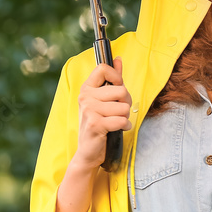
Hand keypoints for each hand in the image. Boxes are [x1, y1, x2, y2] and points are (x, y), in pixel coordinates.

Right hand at [72, 57, 132, 172]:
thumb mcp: (103, 100)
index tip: (117, 87)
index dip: (117, 77)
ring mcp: (89, 111)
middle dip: (125, 103)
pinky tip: (117, 129)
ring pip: (124, 107)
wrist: (88, 152)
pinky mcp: (96, 124)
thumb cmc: (98, 123)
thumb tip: (118, 60)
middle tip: (117, 112)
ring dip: (125, 117)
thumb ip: (112, 79)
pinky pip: (122, 120)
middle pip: (121, 90)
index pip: (103, 69)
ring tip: (115, 121)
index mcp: (86, 88)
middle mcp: (85, 97)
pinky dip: (124, 126)